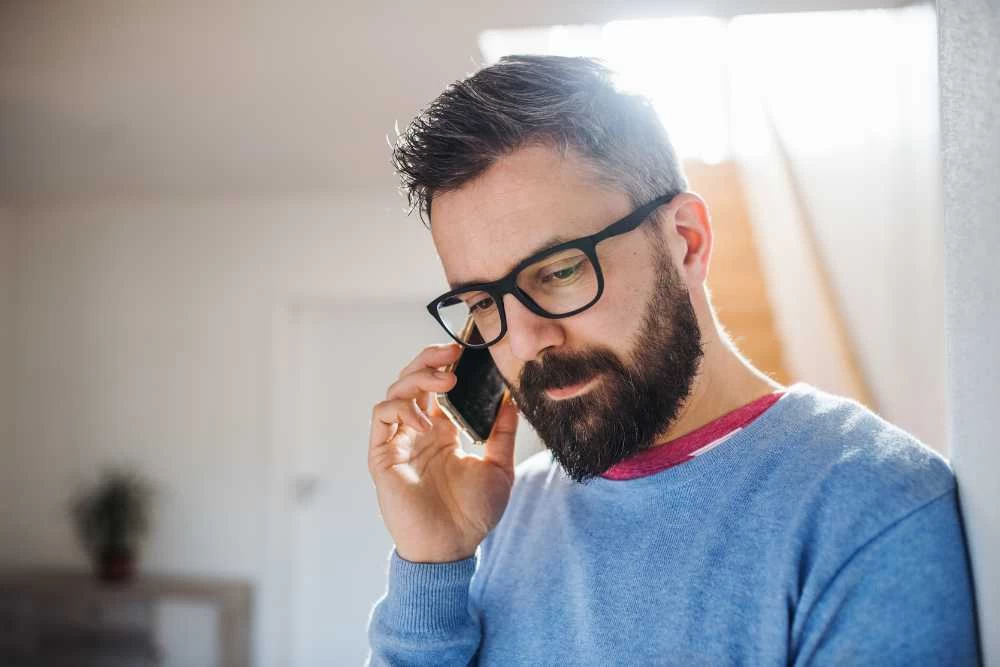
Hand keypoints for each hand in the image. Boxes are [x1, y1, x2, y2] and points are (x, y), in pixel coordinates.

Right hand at [368, 343, 519, 562]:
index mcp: (443, 433)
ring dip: (418, 378)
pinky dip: (402, 408)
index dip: (447, 364)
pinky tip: (427, 422)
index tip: (467, 350)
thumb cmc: (474, 514)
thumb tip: (512, 398)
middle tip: (453, 350)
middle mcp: (418, 432)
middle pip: (413, 380)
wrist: (452, 548)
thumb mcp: (500, 468)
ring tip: (446, 381)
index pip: (437, 387)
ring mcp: (399, 441)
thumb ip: (502, 433)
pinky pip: (383, 417)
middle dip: (429, 359)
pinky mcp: (382, 455)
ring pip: (396, 391)